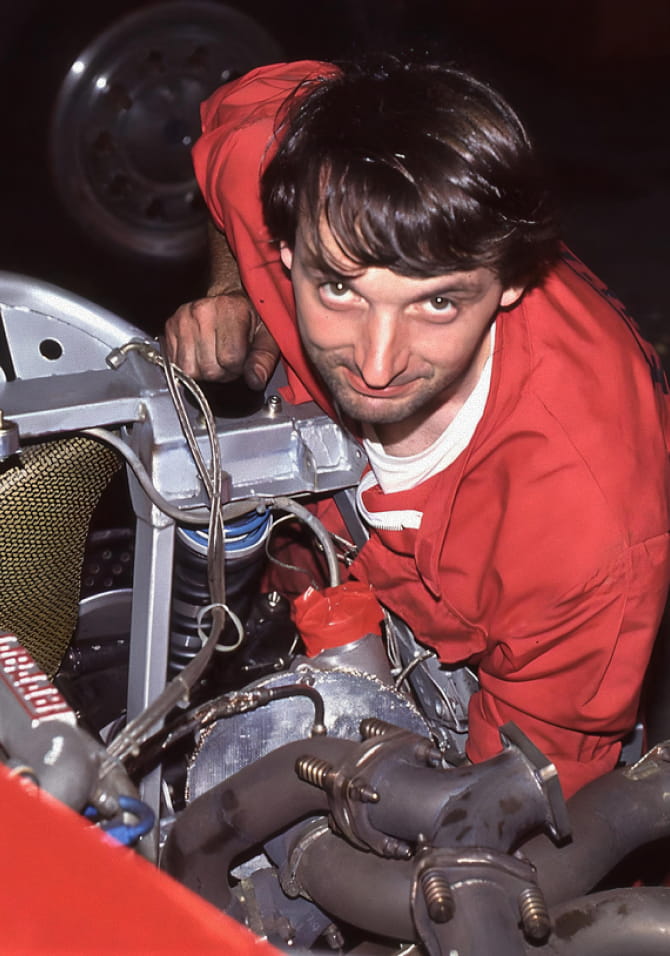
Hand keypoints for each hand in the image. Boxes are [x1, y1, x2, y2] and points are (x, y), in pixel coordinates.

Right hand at [164, 291, 279, 388]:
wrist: (228, 300)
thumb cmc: (249, 318)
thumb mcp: (266, 336)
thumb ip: (263, 359)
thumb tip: (255, 381)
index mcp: (229, 309)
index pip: (231, 360)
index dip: (239, 368)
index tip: (241, 359)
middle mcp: (202, 311)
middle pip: (209, 368)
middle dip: (222, 372)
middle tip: (228, 359)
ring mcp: (182, 319)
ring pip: (190, 370)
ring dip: (204, 372)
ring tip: (214, 357)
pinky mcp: (170, 327)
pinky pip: (175, 365)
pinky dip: (189, 366)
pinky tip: (200, 355)